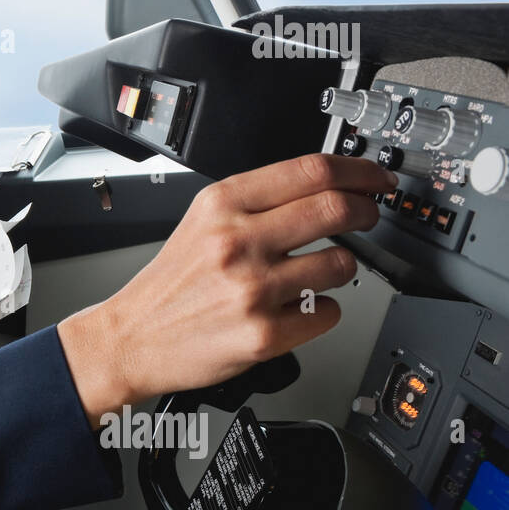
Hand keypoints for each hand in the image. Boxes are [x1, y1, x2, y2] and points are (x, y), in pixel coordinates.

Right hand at [57, 153, 398, 426]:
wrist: (134, 337)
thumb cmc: (170, 283)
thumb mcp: (200, 222)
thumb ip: (255, 203)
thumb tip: (325, 187)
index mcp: (221, 205)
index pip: (310, 171)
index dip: (359, 172)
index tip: (375, 179)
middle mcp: (236, 242)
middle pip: (336, 208)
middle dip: (366, 212)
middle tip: (368, 217)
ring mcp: (252, 289)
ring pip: (341, 264)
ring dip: (341, 267)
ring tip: (316, 274)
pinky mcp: (264, 334)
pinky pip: (327, 313)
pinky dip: (321, 311)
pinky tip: (295, 309)